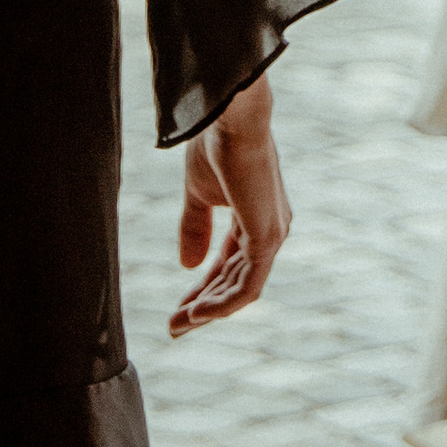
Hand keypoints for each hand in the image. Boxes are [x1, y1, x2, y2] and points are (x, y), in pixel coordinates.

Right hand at [169, 80, 290, 337]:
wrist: (229, 119)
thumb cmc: (215, 146)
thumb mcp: (198, 195)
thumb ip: (195, 228)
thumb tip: (188, 266)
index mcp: (256, 218)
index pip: (230, 264)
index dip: (203, 288)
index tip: (178, 309)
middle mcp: (270, 230)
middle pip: (235, 281)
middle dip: (203, 306)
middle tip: (174, 326)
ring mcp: (271, 235)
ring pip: (241, 290)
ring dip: (209, 311)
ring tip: (178, 324)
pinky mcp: (267, 239)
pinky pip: (246, 287)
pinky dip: (221, 305)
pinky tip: (196, 314)